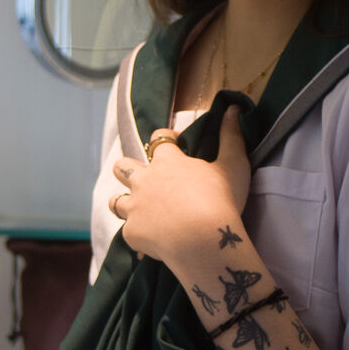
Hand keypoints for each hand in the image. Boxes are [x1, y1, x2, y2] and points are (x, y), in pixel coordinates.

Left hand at [110, 106, 251, 268]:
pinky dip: (139, 235)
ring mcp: (134, 208)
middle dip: (128, 168)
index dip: (165, 138)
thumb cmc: (221, 200)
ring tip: (136, 209)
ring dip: (123, 202)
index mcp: (167, 162)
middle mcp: (144, 181)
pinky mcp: (132, 233)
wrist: (203, 240)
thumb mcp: (234, 165)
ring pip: (114, 200)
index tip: (174, 143)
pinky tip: (149, 241)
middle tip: (144, 177)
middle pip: (122, 167)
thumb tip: (233, 108)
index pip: (159, 139)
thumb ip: (231, 136)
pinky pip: (128, 232)